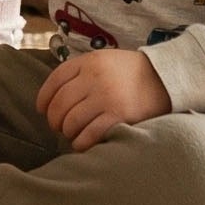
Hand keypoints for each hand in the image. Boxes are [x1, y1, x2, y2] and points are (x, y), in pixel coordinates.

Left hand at [35, 49, 171, 151]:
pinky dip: (81, 142)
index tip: (41, 109)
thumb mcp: (102, 60)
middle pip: (60, 103)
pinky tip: (80, 144)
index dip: (44, 98)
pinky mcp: (120, 116)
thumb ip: (80, 72)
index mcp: (87, 62)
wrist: (163, 78)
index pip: (54, 81)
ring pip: (72, 120)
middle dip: (54, 119)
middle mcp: (94, 78)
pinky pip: (91, 134)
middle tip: (56, 126)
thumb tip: (55, 94)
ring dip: (67, 131)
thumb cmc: (128, 71)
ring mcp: (106, 98)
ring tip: (70, 134)